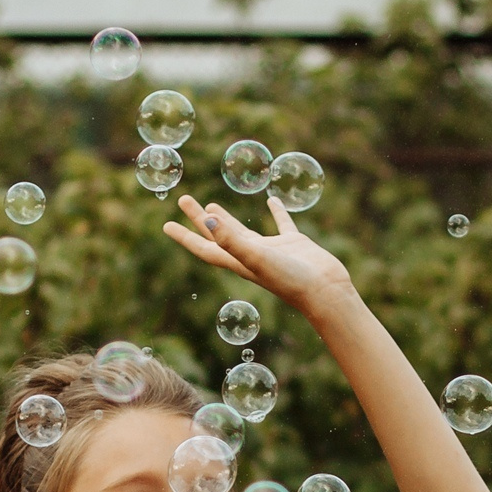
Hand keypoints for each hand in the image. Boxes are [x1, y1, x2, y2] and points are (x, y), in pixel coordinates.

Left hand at [163, 196, 353, 316]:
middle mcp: (251, 256)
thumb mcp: (256, 257)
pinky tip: (272, 201)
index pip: (205, 248)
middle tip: (184, 200)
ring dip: (226, 219)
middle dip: (199, 219)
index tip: (166, 225)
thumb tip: (207, 221)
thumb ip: (232, 240)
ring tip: (211, 205)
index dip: (185, 237)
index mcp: (238, 262)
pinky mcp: (293, 244)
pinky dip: (276, 212)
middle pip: (218, 235)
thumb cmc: (290, 279)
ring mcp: (272, 250)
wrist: (325, 291)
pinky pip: (282, 224)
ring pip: (243, 231)